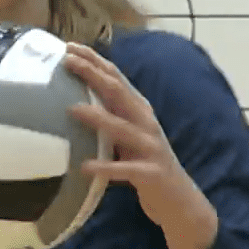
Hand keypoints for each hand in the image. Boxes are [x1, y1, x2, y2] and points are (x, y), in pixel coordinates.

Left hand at [63, 42, 218, 248]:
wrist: (180, 201)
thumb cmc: (145, 164)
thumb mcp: (127, 136)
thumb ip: (109, 117)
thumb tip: (71, 101)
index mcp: (139, 110)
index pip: (115, 77)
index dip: (94, 60)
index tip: (69, 47)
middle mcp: (146, 122)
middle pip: (118, 91)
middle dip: (93, 73)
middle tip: (67, 61)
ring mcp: (151, 147)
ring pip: (122, 127)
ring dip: (96, 117)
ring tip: (71, 109)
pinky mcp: (152, 173)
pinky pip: (126, 170)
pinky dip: (105, 167)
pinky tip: (85, 166)